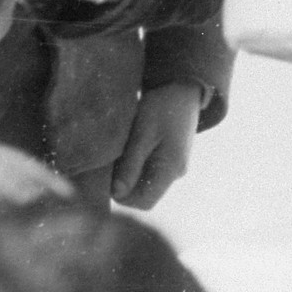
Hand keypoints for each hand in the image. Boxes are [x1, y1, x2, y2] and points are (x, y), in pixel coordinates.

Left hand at [110, 82, 202, 209]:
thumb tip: (116, 194)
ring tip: (124, 148)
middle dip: (124, 183)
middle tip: (113, 158)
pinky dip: (136, 165)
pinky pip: (150, 172)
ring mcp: (175, 167)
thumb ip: (131, 165)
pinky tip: (132, 146)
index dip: (122, 195)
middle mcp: (176, 173)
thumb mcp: (142, 134)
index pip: (144, 202)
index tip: (109, 174)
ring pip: (145, 183)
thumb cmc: (161, 108)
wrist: (181, 88)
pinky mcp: (171, 159)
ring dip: (129, 173)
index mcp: (171, 169)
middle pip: (143, 194)